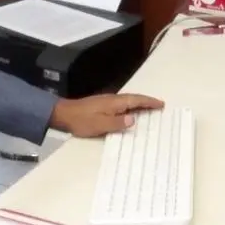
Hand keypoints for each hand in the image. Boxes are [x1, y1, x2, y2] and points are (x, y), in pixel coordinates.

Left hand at [48, 93, 163, 137]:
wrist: (63, 114)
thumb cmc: (82, 121)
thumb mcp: (100, 125)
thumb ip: (117, 123)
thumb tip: (133, 119)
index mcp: (115, 102)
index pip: (136, 100)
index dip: (149, 102)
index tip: (161, 104)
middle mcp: (112, 99)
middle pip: (133, 99)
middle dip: (146, 102)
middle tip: (159, 106)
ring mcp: (106, 101)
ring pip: (127, 101)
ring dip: (138, 104)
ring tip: (148, 110)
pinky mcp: (101, 105)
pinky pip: (121, 104)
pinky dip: (130, 107)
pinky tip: (129, 113)